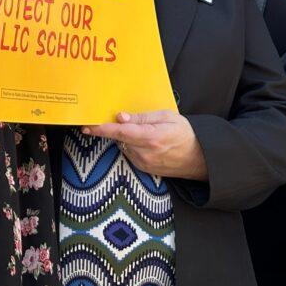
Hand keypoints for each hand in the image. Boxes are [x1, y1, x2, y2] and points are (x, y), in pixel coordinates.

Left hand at [83, 111, 207, 180]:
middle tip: (119, 119)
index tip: (88, 126)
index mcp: (152, 137)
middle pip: (119, 139)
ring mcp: (143, 163)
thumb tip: (121, 117)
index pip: (121, 132)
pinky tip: (144, 141)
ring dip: (125, 137)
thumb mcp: (167, 117)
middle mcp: (145, 152)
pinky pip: (129, 153)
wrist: (197, 157)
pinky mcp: (143, 168)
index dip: (103, 129)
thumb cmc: (184, 133)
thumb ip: (142, 117)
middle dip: (115, 129)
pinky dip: (131, 145)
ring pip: (123, 146)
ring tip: (143, 131)